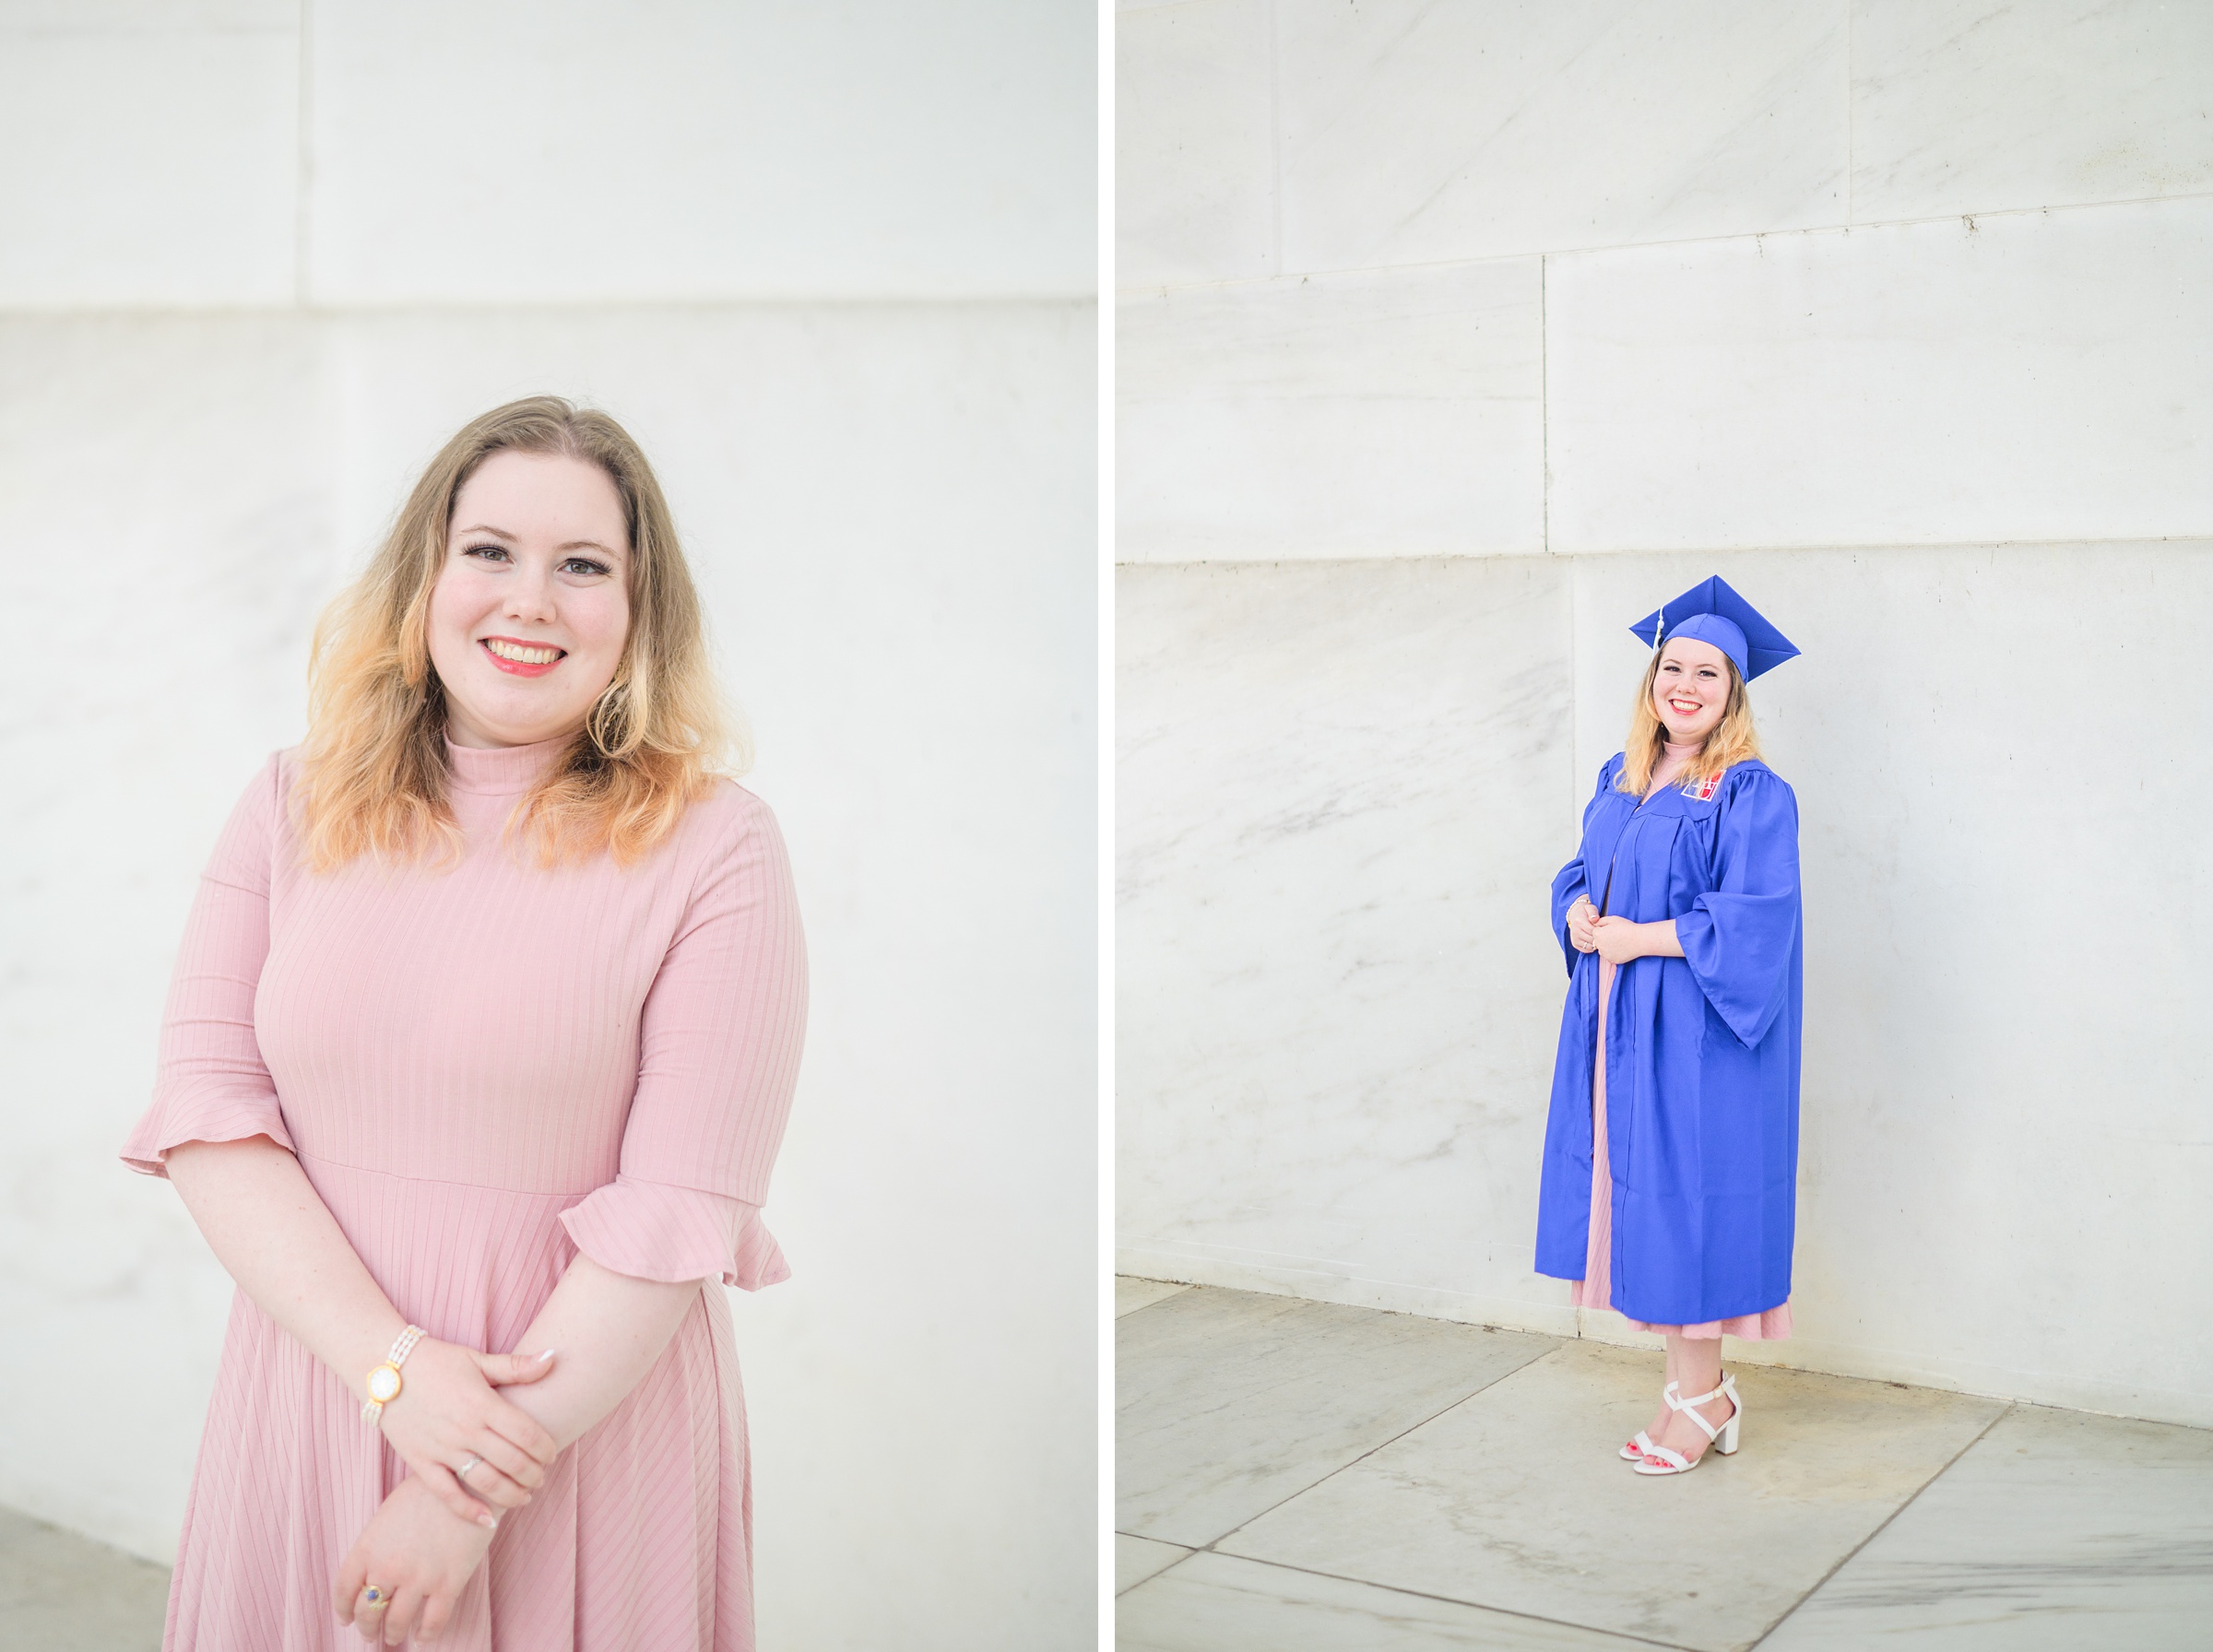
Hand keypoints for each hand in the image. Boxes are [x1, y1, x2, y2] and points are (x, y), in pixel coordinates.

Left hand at [333, 1474, 492, 1644]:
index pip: (344, 1591)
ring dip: (393, 1634)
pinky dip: (426, 1635)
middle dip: (368, 1627)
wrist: (468, 1480)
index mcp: (368, 1548)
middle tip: (372, 1633)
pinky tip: (423, 1637)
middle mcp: (387, 1567)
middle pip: (368, 1611)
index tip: (347, 1619)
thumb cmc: (428, 1491)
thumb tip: (373, 1572)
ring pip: (397, 1622)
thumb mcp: (389, 1513)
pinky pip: (432, 1622)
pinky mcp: (448, 1584)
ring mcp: (417, 1578)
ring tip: (395, 1637)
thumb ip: (377, 1545)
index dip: (343, 1610)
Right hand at [374, 1338, 559, 1524]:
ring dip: (510, 1494)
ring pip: (485, 1481)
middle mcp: (465, 1429)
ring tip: (525, 1496)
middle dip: (533, 1474)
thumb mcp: (477, 1358)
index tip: (552, 1454)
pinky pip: (446, 1493)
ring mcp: (442, 1448)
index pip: (526, 1434)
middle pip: (511, 1461)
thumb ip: (516, 1366)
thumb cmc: (436, 1361)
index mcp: (483, 1403)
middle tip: (541, 1478)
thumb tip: (554, 1357)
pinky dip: (467, 1510)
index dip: (545, 1448)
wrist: (384, 1368)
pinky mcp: (420, 1462)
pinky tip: (487, 1520)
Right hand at [1566, 897, 1598, 952]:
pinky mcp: (1575, 944)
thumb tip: (1595, 919)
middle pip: (1592, 939)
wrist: (1574, 915)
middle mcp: (1575, 931)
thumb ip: (1593, 913)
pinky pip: (1586, 950)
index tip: (1604, 928)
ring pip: (1589, 946)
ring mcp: (1574, 938)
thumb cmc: (1585, 912)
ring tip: (1599, 938)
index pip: (1593, 931)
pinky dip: (1592, 947)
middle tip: (1603, 934)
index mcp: (1579, 922)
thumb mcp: (1590, 908)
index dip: (1601, 930)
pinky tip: (1594, 941)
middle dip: (1599, 937)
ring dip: (1596, 943)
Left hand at [1590, 916, 1647, 964]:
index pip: (1595, 932)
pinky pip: (1610, 956)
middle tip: (1616, 935)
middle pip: (1598, 942)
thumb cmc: (1627, 928)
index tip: (1613, 929)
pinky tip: (1621, 948)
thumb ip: (1601, 921)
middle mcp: (1599, 946)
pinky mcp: (1613, 960)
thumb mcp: (1613, 919)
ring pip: (1603, 950)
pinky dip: (1614, 953)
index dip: (1604, 929)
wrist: (1640, 939)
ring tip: (1619, 942)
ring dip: (1607, 947)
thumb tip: (1595, 924)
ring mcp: (1606, 955)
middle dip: (1604, 938)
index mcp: (1598, 935)